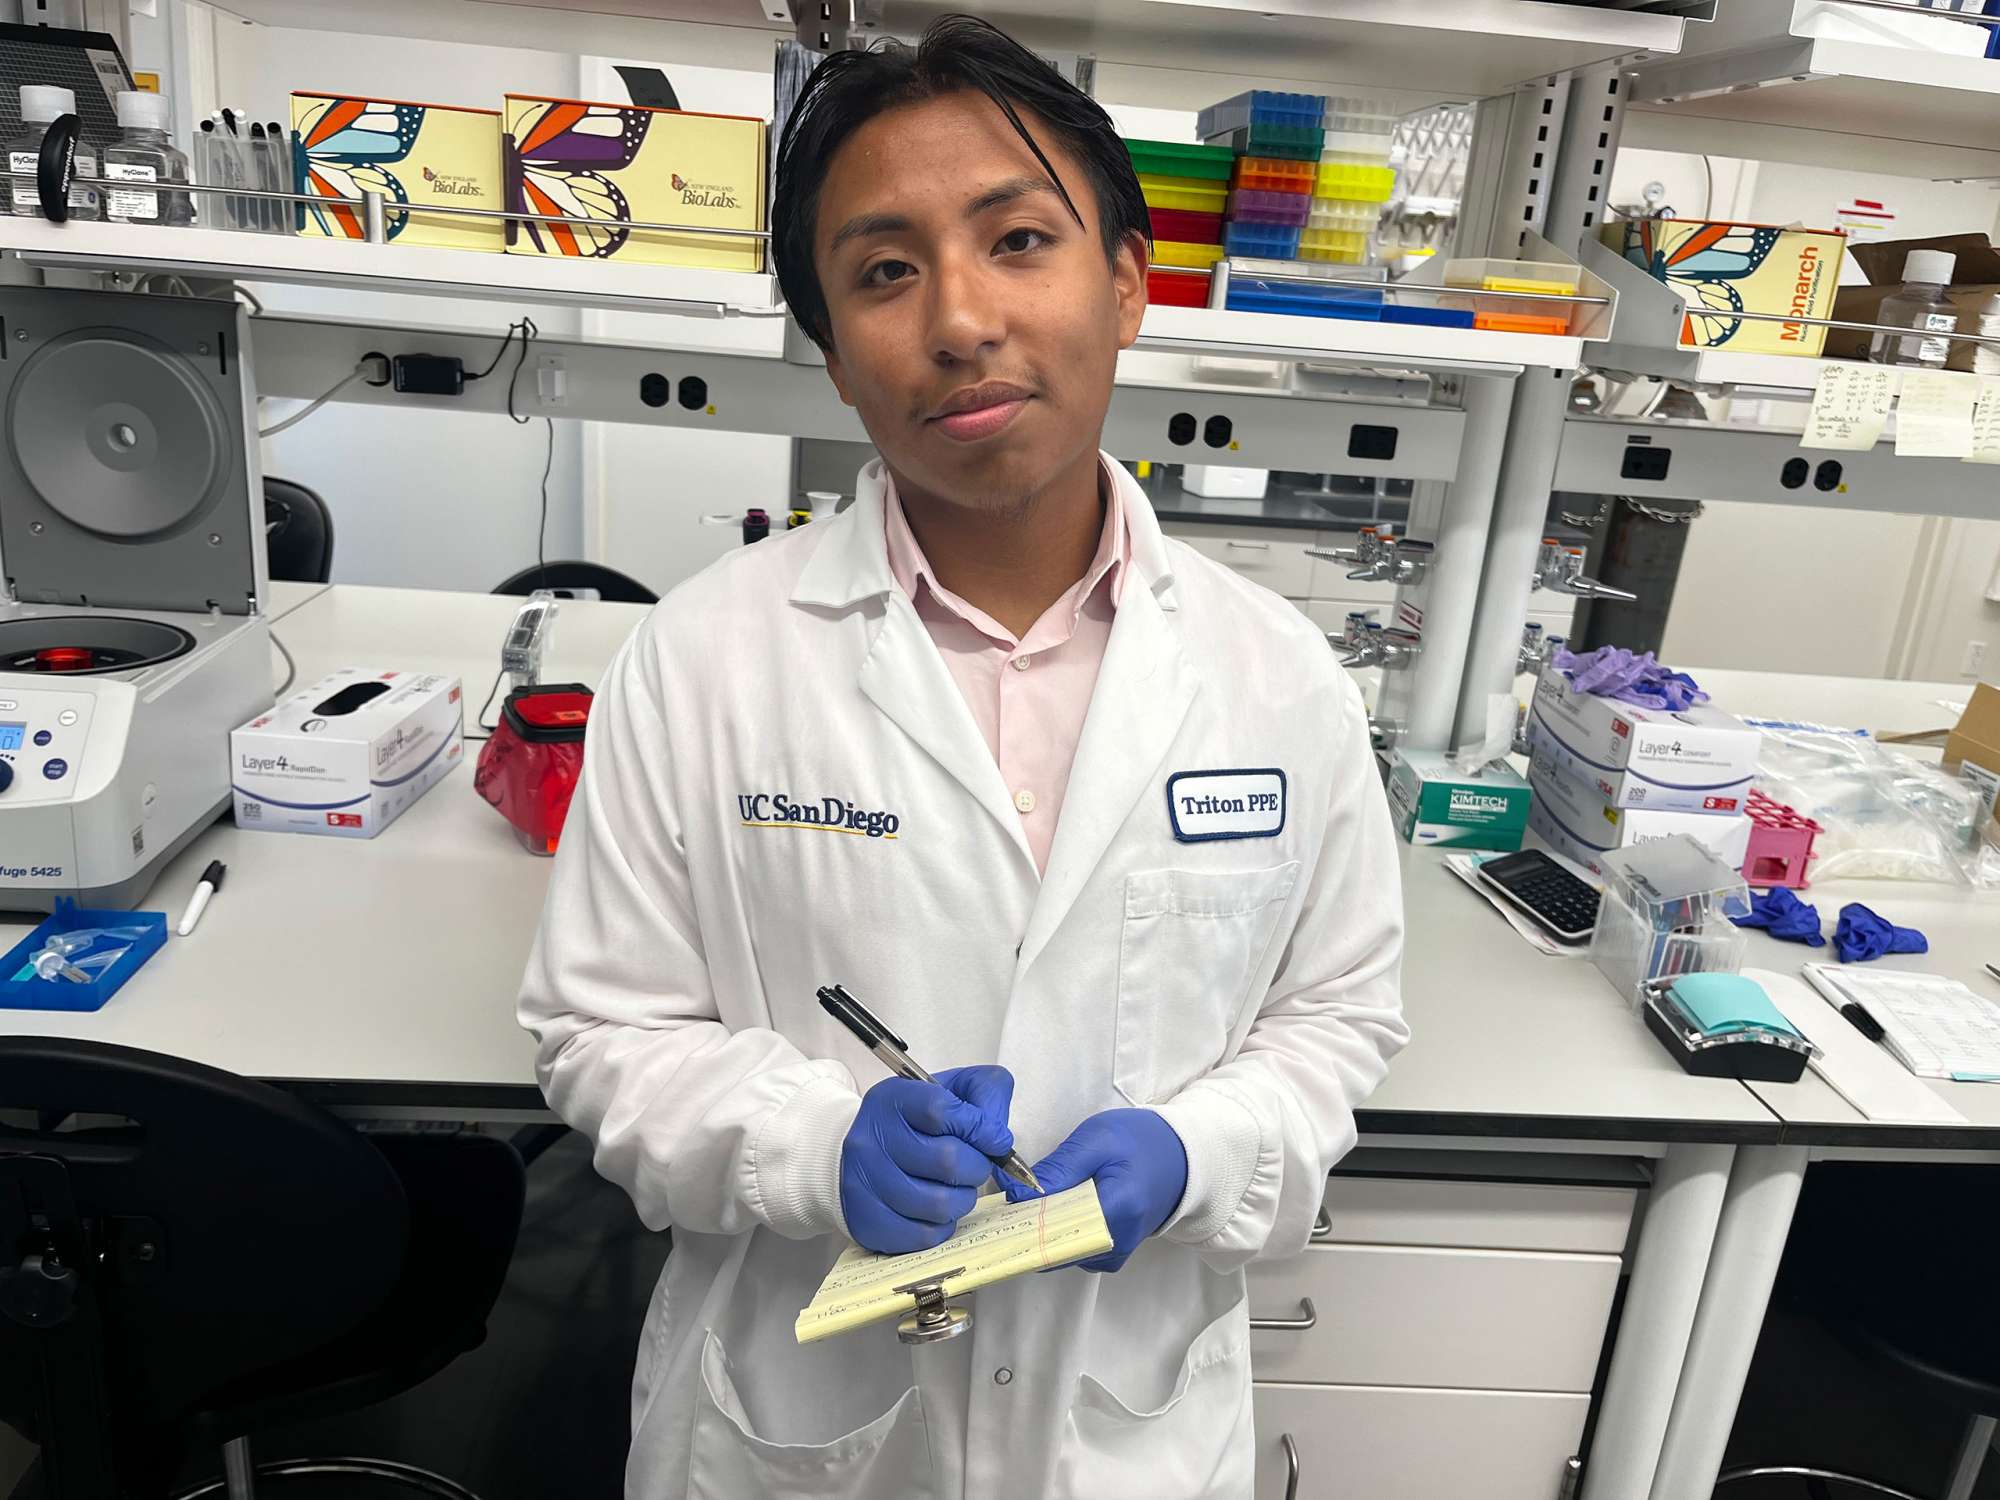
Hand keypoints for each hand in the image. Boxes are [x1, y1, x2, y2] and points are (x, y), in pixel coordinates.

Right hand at [839, 1065, 1015, 1253]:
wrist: (864, 1155)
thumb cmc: (918, 1123)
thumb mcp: (950, 1089)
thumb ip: (985, 1092)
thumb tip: (999, 1136)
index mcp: (892, 1100)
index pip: (941, 1110)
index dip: (980, 1127)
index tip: (996, 1139)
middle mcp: (870, 1140)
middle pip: (947, 1160)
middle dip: (977, 1167)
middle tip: (976, 1166)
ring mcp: (863, 1183)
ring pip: (940, 1204)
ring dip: (963, 1199)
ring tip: (957, 1188)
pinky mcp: (867, 1222)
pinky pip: (924, 1235)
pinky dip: (943, 1225)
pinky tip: (937, 1210)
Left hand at [1005, 1109, 1187, 1270]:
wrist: (1178, 1158)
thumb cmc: (1139, 1142)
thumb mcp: (1097, 1140)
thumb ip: (1058, 1169)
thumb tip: (1017, 1195)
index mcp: (1117, 1210)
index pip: (1057, 1231)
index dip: (1024, 1220)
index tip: (1005, 1202)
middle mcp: (1116, 1244)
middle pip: (1055, 1247)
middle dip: (1028, 1225)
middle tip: (1013, 1198)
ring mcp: (1114, 1255)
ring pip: (1060, 1253)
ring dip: (1040, 1229)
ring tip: (1034, 1199)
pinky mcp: (1110, 1255)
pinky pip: (1071, 1252)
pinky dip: (1055, 1233)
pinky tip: (1053, 1210)